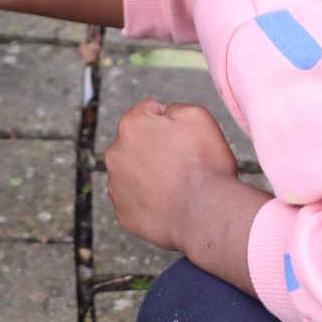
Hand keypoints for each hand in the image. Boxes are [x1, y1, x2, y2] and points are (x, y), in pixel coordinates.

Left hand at [103, 100, 240, 253]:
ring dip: (149, 175)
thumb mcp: (197, 116)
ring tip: (176, 186)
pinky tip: (169, 204)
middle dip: (155, 148)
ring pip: (133, 173)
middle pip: (136, 143)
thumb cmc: (204, 165)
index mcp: (130, 126)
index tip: (184, 138)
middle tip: (182, 163)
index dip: (170, 123)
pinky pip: (135, 201)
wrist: (207, 214)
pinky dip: (149, 201)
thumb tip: (163, 114)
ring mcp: (116, 186)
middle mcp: (115, 153)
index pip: (147, 112)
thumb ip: (174, 107)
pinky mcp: (123, 213)